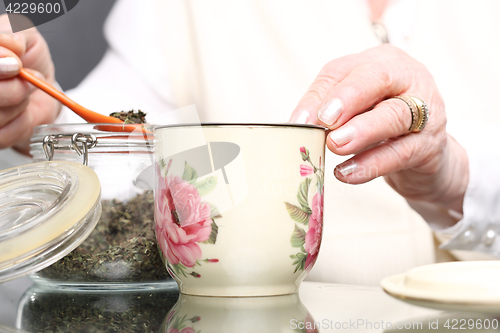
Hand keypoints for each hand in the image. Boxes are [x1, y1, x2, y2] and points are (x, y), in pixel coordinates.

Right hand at [0, 14, 60, 154]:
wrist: (43, 85)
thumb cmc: (27, 59)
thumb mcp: (24, 36)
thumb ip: (14, 34)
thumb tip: (9, 45)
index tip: (16, 65)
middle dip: (11, 89)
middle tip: (27, 80)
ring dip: (18, 104)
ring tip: (25, 93)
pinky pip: (2, 136)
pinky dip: (21, 123)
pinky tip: (23, 112)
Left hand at [290, 44, 467, 212]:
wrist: (424, 155)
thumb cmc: (382, 124)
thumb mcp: (355, 110)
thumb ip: (329, 111)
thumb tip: (299, 125)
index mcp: (381, 62)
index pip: (342, 71)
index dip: (319, 96)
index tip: (299, 120)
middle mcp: (408, 78)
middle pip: (378, 78)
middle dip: (348, 98)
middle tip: (325, 120)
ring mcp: (427, 110)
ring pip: (395, 115)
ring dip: (362, 131)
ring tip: (335, 145)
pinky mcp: (431, 145)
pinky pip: (400, 153)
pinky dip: (371, 164)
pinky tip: (347, 173)